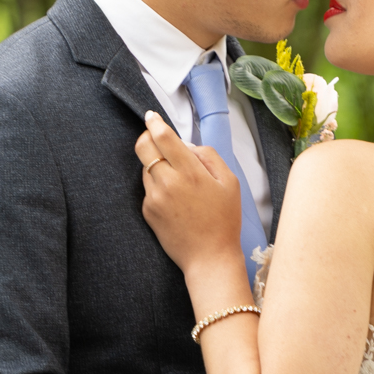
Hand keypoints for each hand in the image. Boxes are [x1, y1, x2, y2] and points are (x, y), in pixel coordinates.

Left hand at [136, 112, 241, 273]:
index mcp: (190, 172)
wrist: (209, 257)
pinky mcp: (147, 211)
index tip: (151, 117)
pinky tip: (176, 200)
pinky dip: (158, 185)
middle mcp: (167, 183)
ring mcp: (154, 198)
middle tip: (155, 137)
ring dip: (156, 164)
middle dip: (147, 137)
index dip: (155, 123)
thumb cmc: (224, 220)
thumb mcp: (229, 182)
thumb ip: (209, 156)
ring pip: (146, 168)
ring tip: (178, 180)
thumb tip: (188, 146)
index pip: (163, 138)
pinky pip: (148, 189)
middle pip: (143, 147)